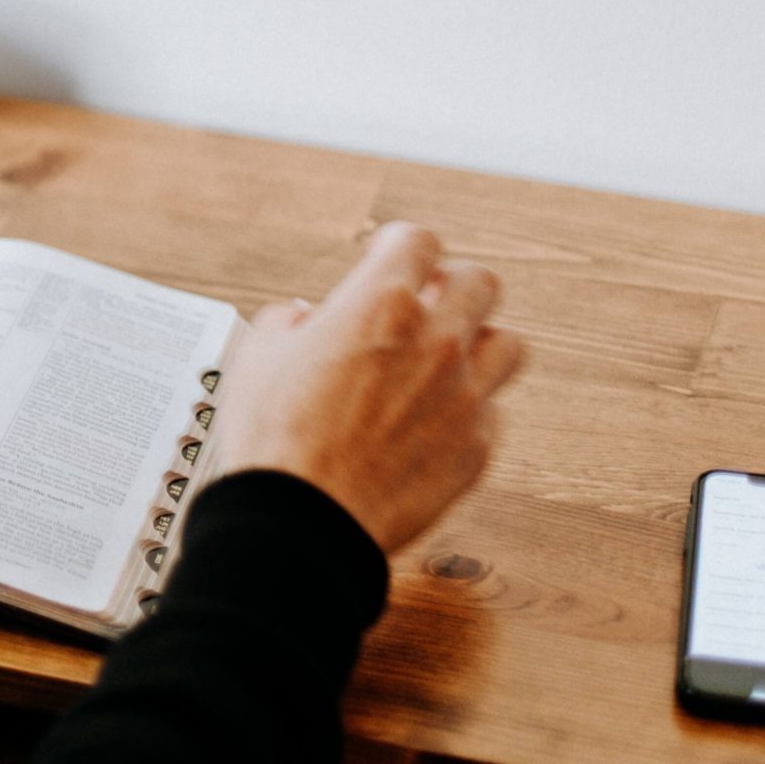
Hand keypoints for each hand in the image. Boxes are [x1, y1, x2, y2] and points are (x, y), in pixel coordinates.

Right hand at [207, 221, 525, 553]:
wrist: (301, 521)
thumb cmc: (275, 442)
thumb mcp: (257, 357)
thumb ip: (290, 322)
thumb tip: (305, 320)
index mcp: (380, 305)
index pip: (418, 242)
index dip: (401, 245)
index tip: (391, 255)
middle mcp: (435, 342)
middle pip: (480, 282)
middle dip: (452, 286)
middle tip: (427, 303)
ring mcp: (463, 397)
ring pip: (507, 345)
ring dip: (479, 343)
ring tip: (448, 360)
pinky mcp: (475, 449)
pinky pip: (492, 413)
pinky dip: (468, 410)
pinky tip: (436, 420)